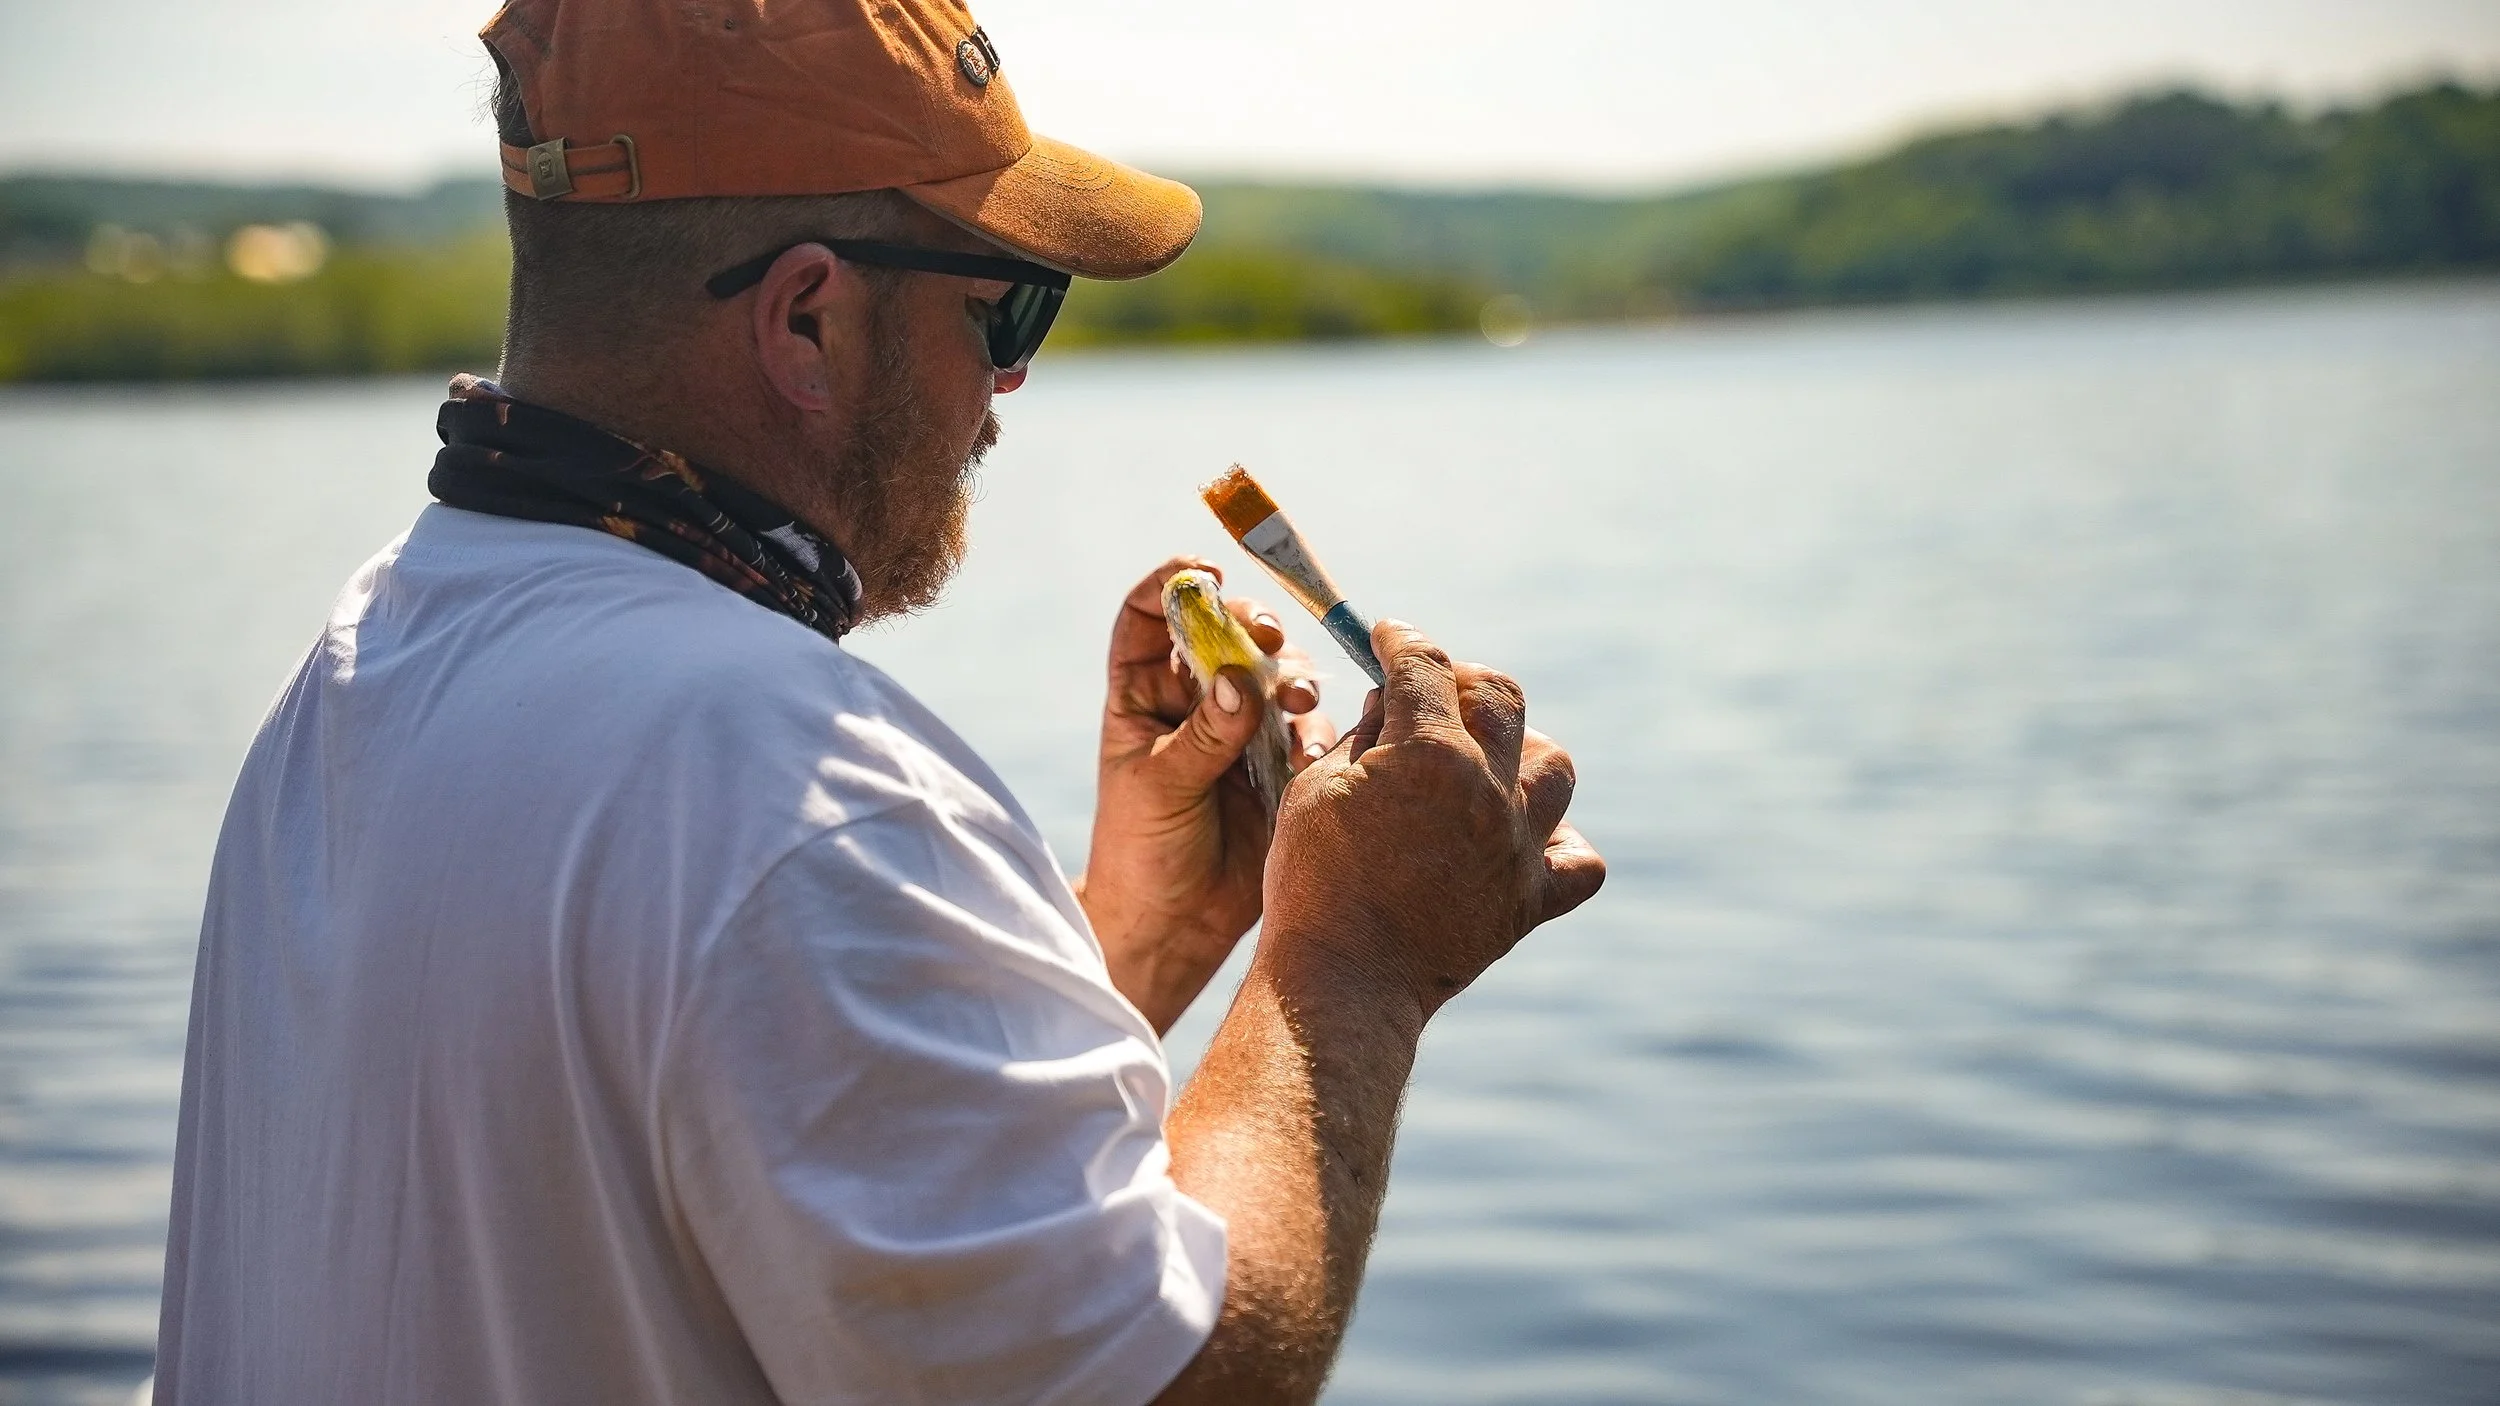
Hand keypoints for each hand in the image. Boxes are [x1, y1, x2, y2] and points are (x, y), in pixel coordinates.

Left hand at [1077, 556, 1334, 1032]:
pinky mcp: (1279, 761)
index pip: (1150, 616)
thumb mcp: (1159, 788)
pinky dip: (1315, 732)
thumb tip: (1241, 679)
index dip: (1175, 584)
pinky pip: (1307, 728)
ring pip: (1277, 674)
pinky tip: (1309, 758)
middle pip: (1228, 632)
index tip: (1207, 573)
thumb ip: (1202, 733)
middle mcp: (1194, 699)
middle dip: (1254, 626)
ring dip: (1294, 677)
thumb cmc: (1142, 852)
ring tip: (1301, 704)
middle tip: (1270, 640)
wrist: (1175, 925)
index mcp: (1142, 693)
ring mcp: (1240, 727)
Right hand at [1260, 619, 1604, 1019]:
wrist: (1343, 981)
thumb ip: (1362, 735)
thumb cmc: (1313, 882)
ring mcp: (1518, 845)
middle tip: (1431, 694)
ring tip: (1483, 763)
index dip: (1403, 640)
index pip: (1425, 665)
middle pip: (1502, 697)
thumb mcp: (1315, 789)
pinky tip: (1524, 837)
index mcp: (1429, 753)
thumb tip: (1388, 701)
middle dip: (1464, 680)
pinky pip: (1579, 860)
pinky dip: (1561, 842)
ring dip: (1521, 750)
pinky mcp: (1530, 899)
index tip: (1388, 637)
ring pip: (1553, 765)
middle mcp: (1488, 789)